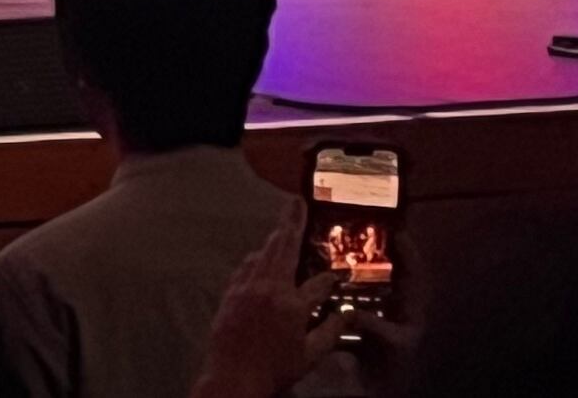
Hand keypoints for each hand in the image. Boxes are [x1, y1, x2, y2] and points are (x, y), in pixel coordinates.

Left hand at [186, 206, 340, 397]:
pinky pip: (246, 267)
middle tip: (296, 201)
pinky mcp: (230, 292)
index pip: (319, 282)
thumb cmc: (275, 368)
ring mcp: (246, 288)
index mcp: (292, 304)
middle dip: (292, 222)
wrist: (232, 375)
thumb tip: (347, 312)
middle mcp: (268, 289)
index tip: (340, 272)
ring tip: (285, 224)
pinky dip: (258, 258)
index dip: (332, 276)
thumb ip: (330, 330)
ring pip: (263, 254)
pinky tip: (263, 256)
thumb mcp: (311, 354)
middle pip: (284, 248)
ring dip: (275, 239)